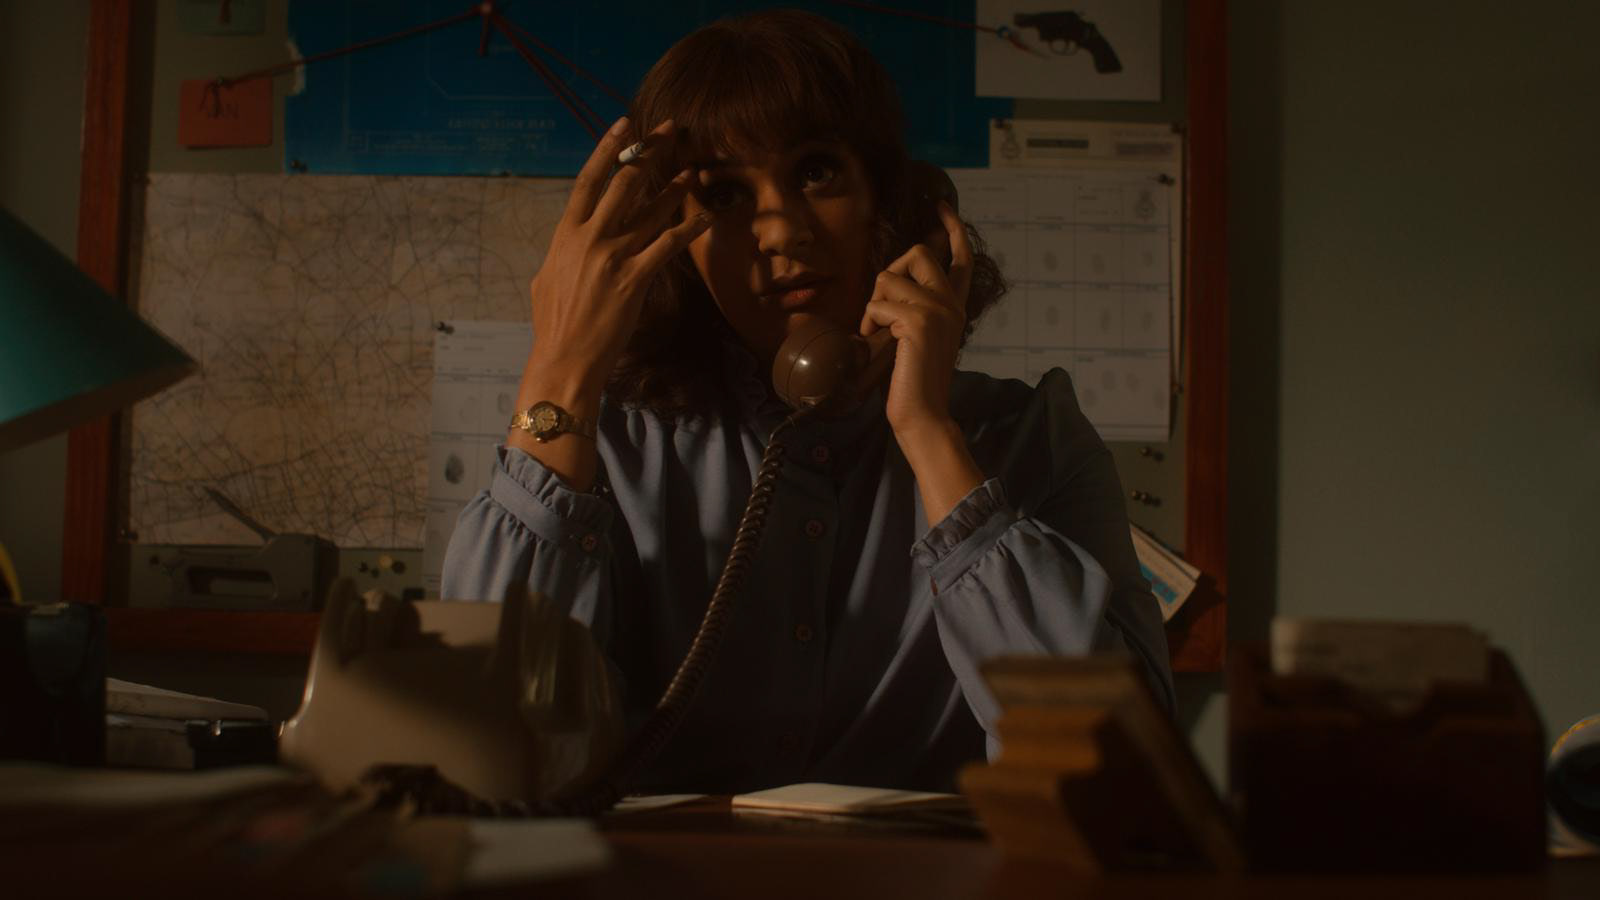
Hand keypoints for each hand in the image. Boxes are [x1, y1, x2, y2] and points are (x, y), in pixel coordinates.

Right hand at [525, 117, 710, 393]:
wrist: (563, 358)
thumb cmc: (554, 324)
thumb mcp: (547, 278)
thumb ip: (564, 252)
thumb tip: (572, 241)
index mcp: (565, 234)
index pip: (588, 180)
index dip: (608, 148)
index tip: (624, 124)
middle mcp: (589, 238)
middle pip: (623, 183)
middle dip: (648, 152)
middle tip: (669, 130)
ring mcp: (612, 257)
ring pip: (649, 210)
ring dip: (674, 187)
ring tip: (692, 168)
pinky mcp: (634, 280)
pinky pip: (667, 246)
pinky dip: (688, 229)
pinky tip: (706, 217)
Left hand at [859, 202, 983, 524]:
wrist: (922, 413)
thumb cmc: (911, 378)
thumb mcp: (915, 334)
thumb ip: (912, 306)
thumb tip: (890, 281)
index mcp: (955, 305)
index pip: (961, 257)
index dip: (951, 228)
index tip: (943, 204)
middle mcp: (952, 303)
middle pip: (917, 252)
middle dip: (890, 272)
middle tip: (883, 307)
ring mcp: (938, 310)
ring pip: (888, 279)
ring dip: (872, 306)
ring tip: (878, 334)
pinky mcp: (919, 322)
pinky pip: (877, 304)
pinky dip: (868, 323)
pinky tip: (874, 343)